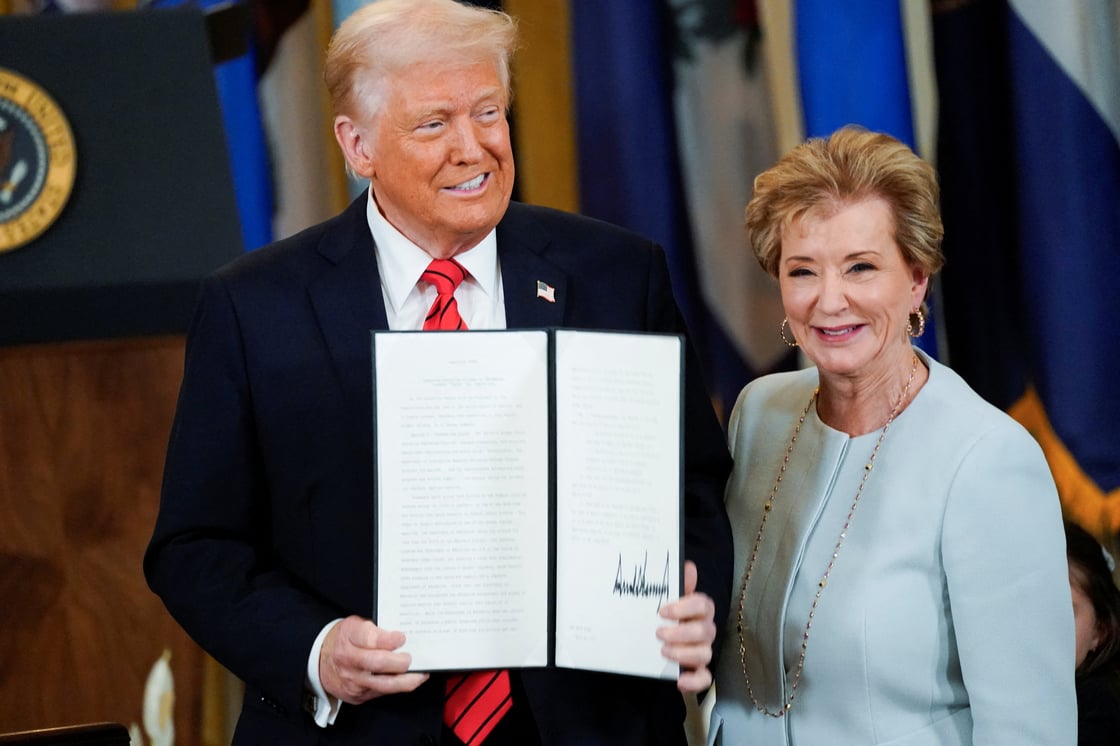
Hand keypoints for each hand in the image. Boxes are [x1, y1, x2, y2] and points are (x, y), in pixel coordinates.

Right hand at [319, 616, 429, 703]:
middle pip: (377, 662)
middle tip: (410, 658)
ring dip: (406, 680)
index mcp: (349, 636)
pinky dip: (398, 687)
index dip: (388, 639)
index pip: (369, 638)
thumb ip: (376, 629)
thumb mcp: (355, 625)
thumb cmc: (345, 639)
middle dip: (399, 662)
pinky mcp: (357, 695)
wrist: (321, 660)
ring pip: (383, 684)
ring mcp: (352, 679)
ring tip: (420, 674)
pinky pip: (382, 692)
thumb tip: (403, 636)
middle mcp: (348, 658)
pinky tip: (408, 680)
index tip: (402, 637)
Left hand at [657, 560, 715, 692]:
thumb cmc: (659, 616)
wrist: (646, 644)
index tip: (663, 611)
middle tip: (659, 633)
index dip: (686, 607)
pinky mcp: (697, 672)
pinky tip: (679, 681)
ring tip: (663, 652)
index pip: (704, 605)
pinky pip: (705, 679)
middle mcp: (703, 630)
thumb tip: (688, 566)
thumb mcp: (662, 599)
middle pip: (706, 630)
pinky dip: (694, 682)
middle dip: (682, 632)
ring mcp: (701, 651)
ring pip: (705, 653)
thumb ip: (675, 584)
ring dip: (685, 653)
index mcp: (697, 611)